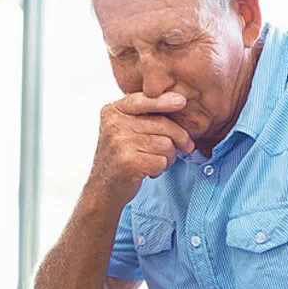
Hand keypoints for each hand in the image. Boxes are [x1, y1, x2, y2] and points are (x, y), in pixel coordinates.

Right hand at [88, 91, 194, 205]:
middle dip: (179, 138)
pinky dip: (160, 169)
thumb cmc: (122, 156)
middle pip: (163, 124)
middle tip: (185, 147)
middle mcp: (114, 123)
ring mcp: (120, 142)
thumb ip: (145, 115)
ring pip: (166, 144)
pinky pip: (161, 161)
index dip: (164, 101)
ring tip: (154, 161)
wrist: (102, 188)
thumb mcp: (126, 129)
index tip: (181, 101)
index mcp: (113, 111)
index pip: (144, 100)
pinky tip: (148, 171)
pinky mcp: (128, 161)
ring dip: (168, 157)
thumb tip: (180, 102)